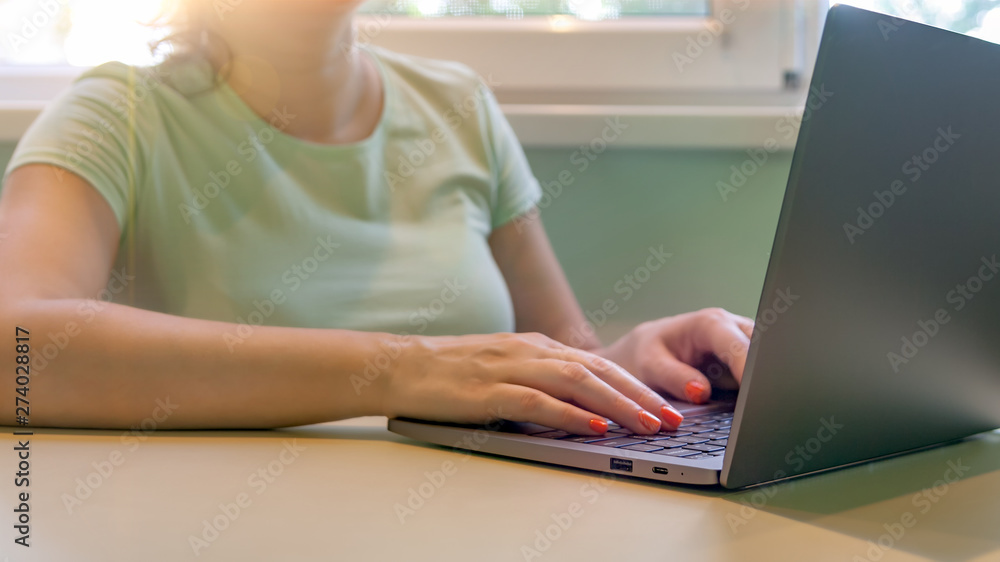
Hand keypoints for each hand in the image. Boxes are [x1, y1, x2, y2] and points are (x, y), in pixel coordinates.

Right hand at [382, 332, 684, 435]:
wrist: (402, 365)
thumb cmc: (452, 372)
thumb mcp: (504, 367)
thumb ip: (539, 379)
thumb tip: (578, 406)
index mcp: (537, 345)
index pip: (598, 363)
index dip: (636, 384)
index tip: (665, 404)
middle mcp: (531, 350)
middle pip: (598, 370)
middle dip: (640, 395)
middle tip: (672, 418)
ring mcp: (511, 366)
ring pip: (578, 383)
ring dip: (618, 405)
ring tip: (647, 424)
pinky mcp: (490, 389)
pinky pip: (539, 401)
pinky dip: (571, 415)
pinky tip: (595, 428)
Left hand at [597, 308, 753, 404]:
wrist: (646, 353)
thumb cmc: (646, 355)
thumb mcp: (650, 366)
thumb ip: (673, 377)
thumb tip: (701, 391)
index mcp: (710, 323)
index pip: (740, 346)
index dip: (750, 370)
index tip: (756, 396)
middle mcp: (733, 329)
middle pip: (764, 352)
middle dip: (766, 379)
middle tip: (762, 411)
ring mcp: (744, 346)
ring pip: (768, 364)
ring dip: (766, 387)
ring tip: (760, 415)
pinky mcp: (748, 364)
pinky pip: (762, 377)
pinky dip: (761, 393)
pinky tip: (756, 412)